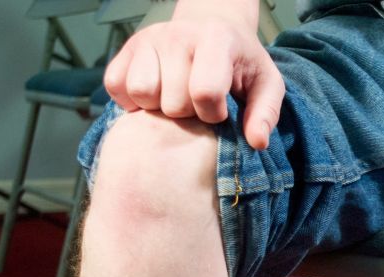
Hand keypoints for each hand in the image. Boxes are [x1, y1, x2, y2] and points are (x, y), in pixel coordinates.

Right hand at [103, 0, 283, 149]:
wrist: (213, 26)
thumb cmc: (241, 62)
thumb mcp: (266, 84)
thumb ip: (266, 113)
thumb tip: (257, 142)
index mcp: (216, 39)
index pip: (204, 92)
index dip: (213, 114)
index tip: (221, 109)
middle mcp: (178, 34)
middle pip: (173, 103)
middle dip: (189, 114)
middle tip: (198, 103)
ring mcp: (149, 39)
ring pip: (142, 94)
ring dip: (159, 108)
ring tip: (177, 99)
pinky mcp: (127, 48)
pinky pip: (117, 87)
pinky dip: (132, 101)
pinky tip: (156, 96)